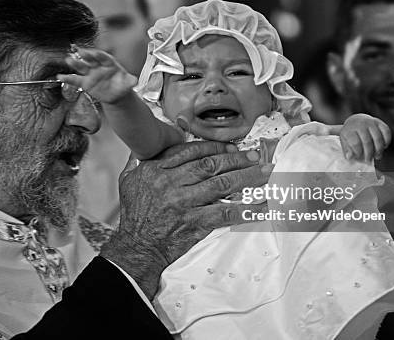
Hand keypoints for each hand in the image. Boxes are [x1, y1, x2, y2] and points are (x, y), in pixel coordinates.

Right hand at [57, 47, 137, 103]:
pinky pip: (75, 79)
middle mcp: (98, 66)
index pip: (104, 57)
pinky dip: (68, 78)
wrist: (116, 93)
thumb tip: (134, 80)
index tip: (94, 53)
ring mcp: (90, 73)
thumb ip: (130, 81)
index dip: (99, 55)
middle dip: (86, 55)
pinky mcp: (85, 82)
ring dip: (75, 63)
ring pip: (82, 67)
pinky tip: (60, 77)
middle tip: (79, 51)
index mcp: (109, 62)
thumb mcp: (128, 83)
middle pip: (91, 59)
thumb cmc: (122, 84)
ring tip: (68, 60)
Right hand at [100, 141, 272, 298]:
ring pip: (222, 184)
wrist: (136, 247)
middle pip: (211, 165)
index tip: (230, 146)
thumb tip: (140, 148)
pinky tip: (261, 206)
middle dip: (237, 158)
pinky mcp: (195, 223)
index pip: (191, 151)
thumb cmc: (133, 216)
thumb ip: (135, 162)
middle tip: (255, 155)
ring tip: (266, 172)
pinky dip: (246, 209)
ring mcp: (185, 203)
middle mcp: (172, 183)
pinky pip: (225, 214)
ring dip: (247, 177)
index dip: (214, 146)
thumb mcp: (127, 181)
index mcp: (157, 169)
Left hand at [340, 113, 390, 160]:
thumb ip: (347, 150)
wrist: (356, 121)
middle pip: (367, 142)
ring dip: (379, 149)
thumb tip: (350, 157)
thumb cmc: (350, 135)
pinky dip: (387, 141)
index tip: (359, 157)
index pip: (356, 143)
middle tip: (368, 160)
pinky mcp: (379, 122)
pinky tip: (384, 146)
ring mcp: (370, 122)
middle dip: (369, 154)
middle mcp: (360, 124)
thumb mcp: (345, 142)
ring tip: (377, 156)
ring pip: (378, 138)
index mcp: (350, 130)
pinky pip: (386, 132)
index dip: (359, 153)